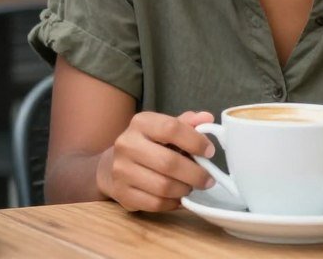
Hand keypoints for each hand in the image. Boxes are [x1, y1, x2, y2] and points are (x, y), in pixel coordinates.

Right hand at [95, 110, 215, 211]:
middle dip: (195, 174)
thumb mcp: (164, 129)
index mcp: (140, 123)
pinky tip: (177, 197)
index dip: (196, 141)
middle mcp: (127, 144)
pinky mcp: (122, 192)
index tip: (210, 152)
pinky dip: (173, 203)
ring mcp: (121, 170)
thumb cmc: (148, 145)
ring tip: (190, 187)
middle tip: (208, 179)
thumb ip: (186, 124)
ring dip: (184, 190)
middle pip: (169, 162)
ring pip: (163, 186)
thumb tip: (207, 118)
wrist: (112, 166)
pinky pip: (156, 203)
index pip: (171, 128)